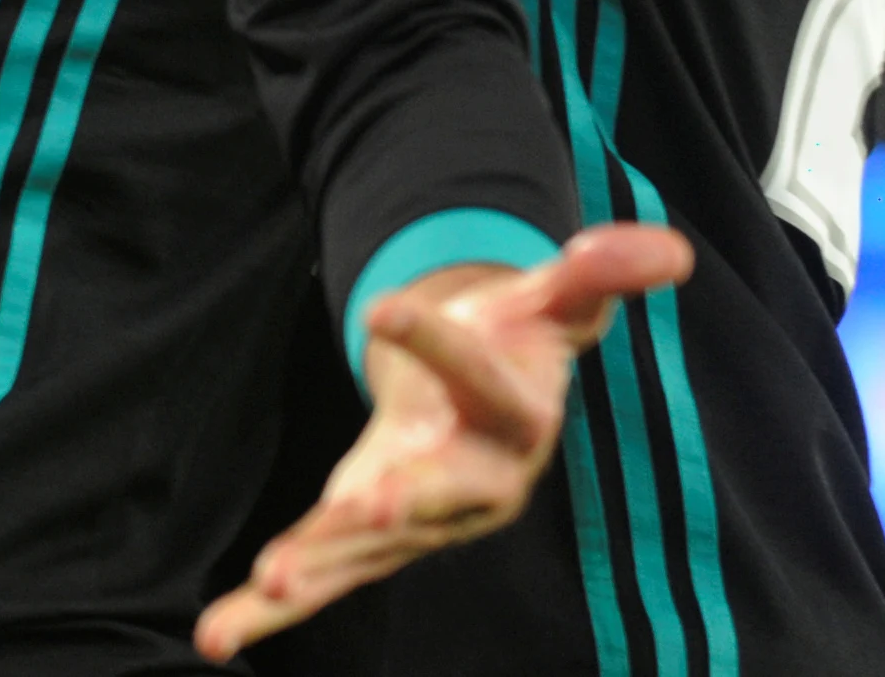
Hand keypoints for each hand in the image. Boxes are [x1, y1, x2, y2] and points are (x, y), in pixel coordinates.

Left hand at [194, 225, 696, 660]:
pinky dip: (265, 610)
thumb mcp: (554, 300)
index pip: (483, 383)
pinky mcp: (368, 538)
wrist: (488, 395)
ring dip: (320, 563)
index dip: (435, 346)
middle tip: (365, 505)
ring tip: (272, 581)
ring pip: (368, 547)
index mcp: (515, 418)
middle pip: (439, 494)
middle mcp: (472, 482)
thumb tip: (667, 249)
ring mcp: (417, 519)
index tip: (379, 309)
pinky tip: (217, 636)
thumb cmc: (519, 342)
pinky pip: (322, 575)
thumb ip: (598, 273)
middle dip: (403, 501)